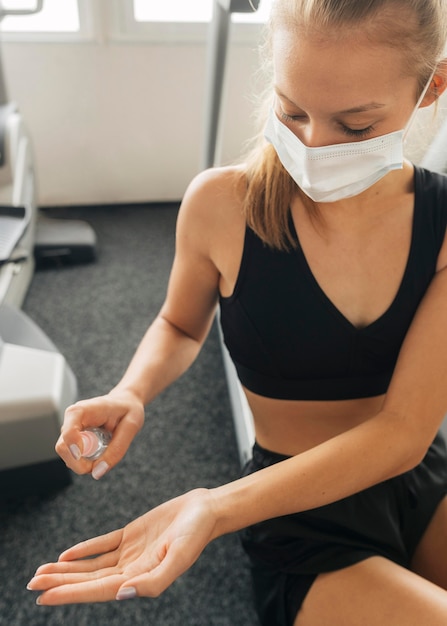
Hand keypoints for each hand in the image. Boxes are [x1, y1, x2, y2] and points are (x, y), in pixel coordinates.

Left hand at [27, 489, 217, 604]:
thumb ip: (154, 580)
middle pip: (89, 579)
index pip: (98, 590)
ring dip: (67, 569)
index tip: (46, 596)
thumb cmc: (196, 534)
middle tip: (33, 585)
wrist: (205, 509)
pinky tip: (68, 554)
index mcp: (141, 578)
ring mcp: (130, 552)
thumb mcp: (180, 557)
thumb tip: (122, 594)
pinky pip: (102, 544)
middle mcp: (131, 569)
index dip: (71, 593)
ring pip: (91, 564)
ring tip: (42, 572)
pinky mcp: (131, 535)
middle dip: (60, 582)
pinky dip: (85, 549)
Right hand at [56, 389, 144, 478]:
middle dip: (80, 464)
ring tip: (106, 450)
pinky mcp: (73, 441)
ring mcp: (70, 431)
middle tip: (102, 462)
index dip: (76, 451)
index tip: (89, 463)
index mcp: (81, 411)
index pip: (68, 433)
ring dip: (85, 463)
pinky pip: (75, 458)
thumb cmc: (127, 409)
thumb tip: (98, 472)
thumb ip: (117, 449)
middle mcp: (71, 421)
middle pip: (63, 449)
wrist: (125, 403)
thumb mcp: (131, 426)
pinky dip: (87, 461)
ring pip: (68, 457)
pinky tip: (100, 451)